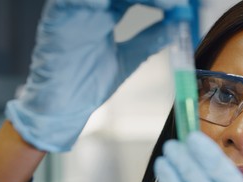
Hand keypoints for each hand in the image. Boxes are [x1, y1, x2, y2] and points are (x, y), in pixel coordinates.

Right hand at [6, 0, 187, 151]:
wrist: (60, 109)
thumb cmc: (85, 85)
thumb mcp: (127, 59)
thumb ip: (148, 40)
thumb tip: (174, 28)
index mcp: (102, 12)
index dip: (159, 0)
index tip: (182, 6)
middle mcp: (88, 6)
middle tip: (178, 4)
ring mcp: (74, 9)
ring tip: (168, 5)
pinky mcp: (59, 17)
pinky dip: (103, 0)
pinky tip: (135, 3)